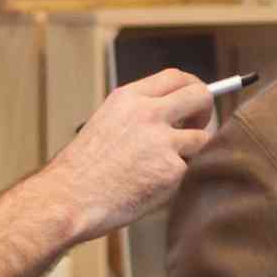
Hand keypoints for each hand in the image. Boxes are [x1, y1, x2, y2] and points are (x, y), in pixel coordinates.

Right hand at [43, 70, 221, 248]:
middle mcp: (149, 112)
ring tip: (166, 165)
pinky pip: (189, 169)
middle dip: (207, 110)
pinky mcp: (172, 169)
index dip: (191, 87)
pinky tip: (152, 186)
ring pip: (203, 137)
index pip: (175, 77)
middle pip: (200, 96)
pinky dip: (177, 179)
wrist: (70, 198)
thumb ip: (138, 114)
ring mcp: (163, 140)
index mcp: (129, 97)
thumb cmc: (82, 169)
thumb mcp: (105, 123)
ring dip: (193, 151)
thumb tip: (177, 115)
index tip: (194, 101)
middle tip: (200, 125)